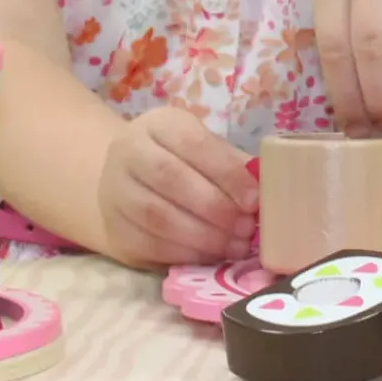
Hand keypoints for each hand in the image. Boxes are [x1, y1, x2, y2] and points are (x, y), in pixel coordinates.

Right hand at [98, 107, 259, 268]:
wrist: (126, 181)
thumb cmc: (180, 163)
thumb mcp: (203, 151)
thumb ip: (232, 166)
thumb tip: (268, 192)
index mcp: (158, 124)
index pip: (192, 142)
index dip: (225, 172)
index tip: (254, 200)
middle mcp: (128, 151)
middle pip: (170, 178)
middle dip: (214, 207)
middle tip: (245, 229)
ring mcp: (115, 190)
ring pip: (157, 216)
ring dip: (202, 236)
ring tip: (233, 246)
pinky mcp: (114, 228)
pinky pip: (149, 245)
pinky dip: (185, 254)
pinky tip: (210, 256)